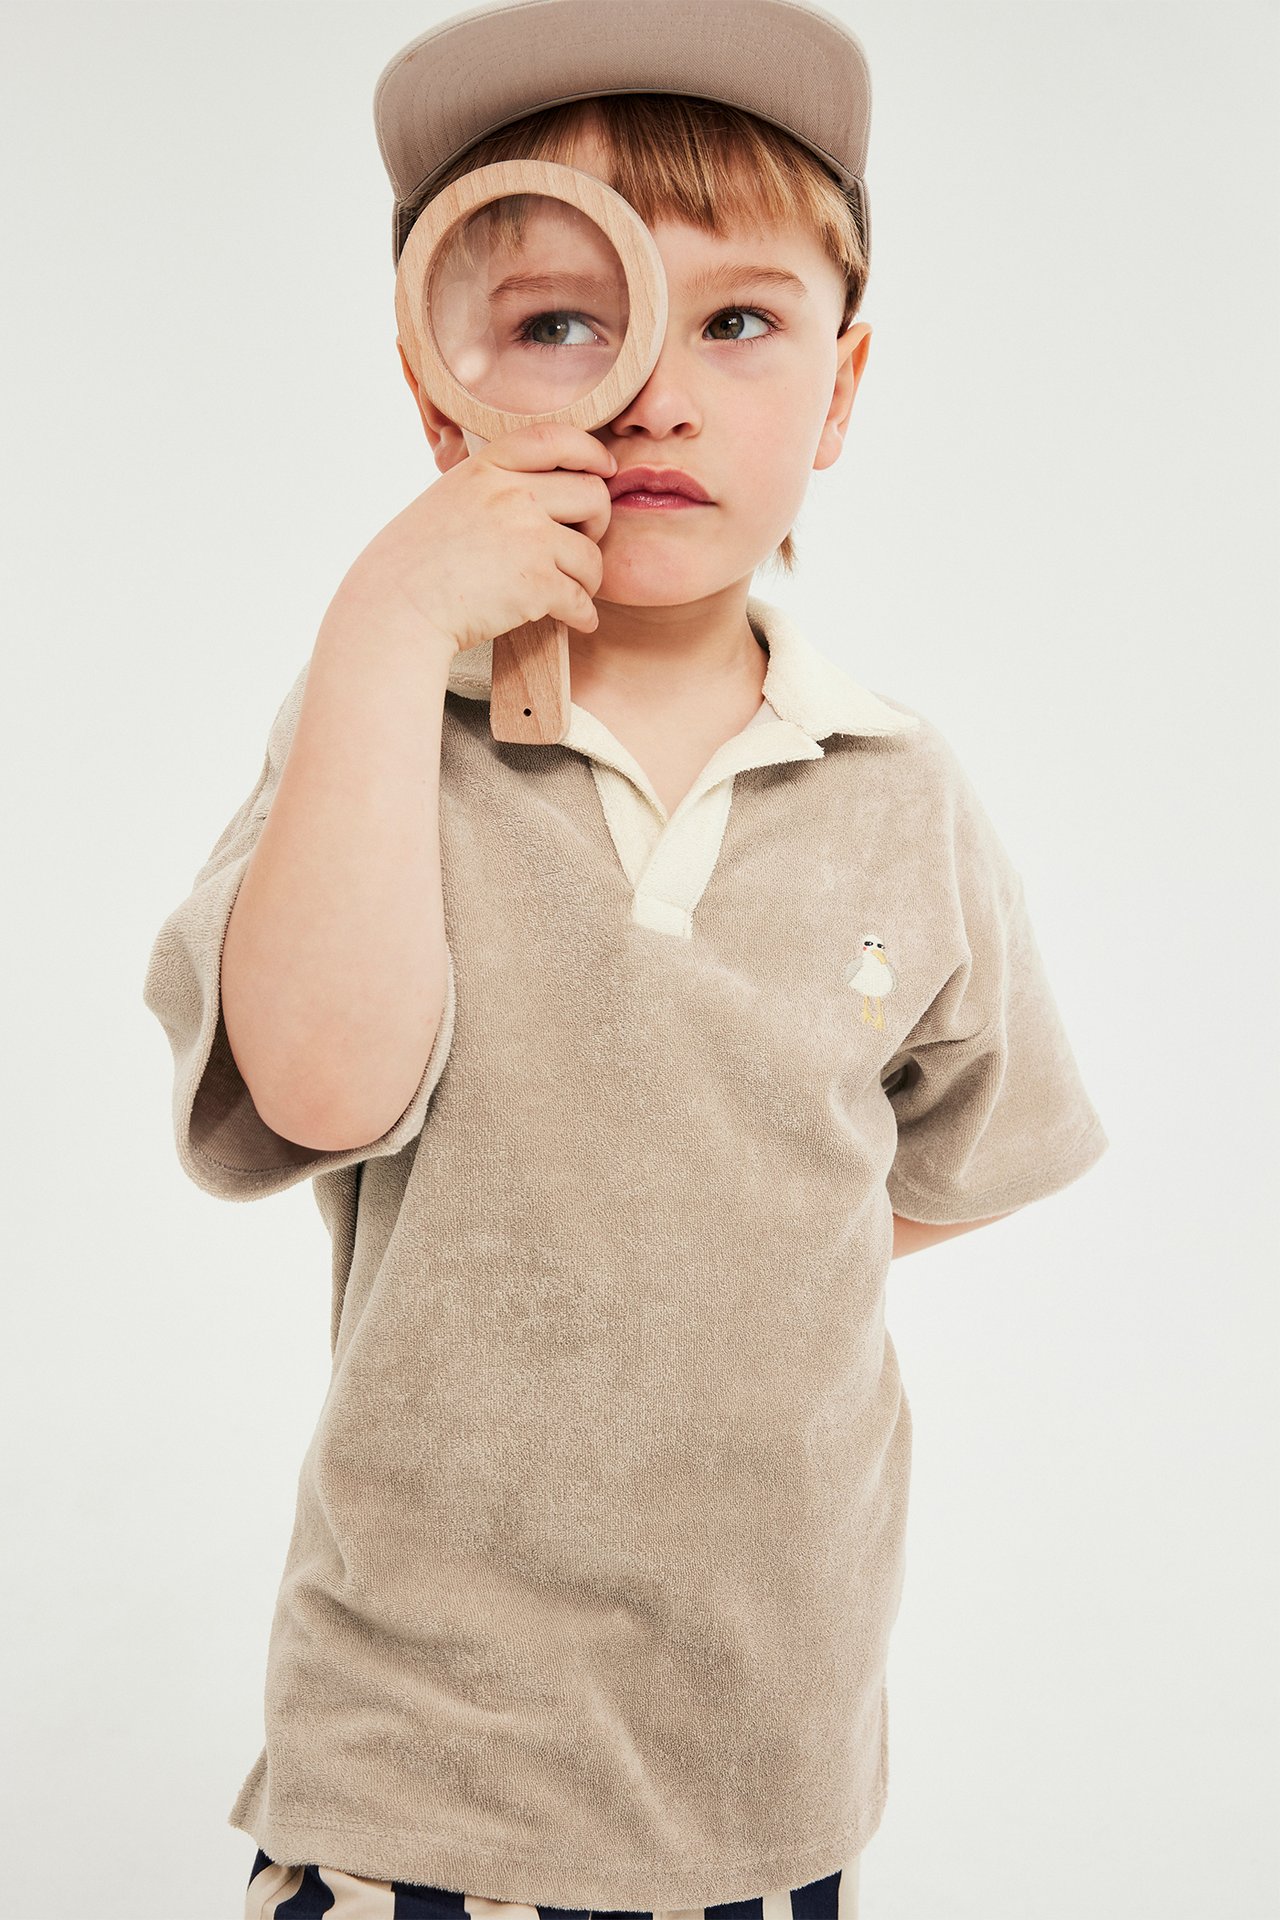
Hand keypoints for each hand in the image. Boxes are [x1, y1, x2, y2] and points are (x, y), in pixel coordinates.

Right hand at [338, 422, 615, 655]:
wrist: (394, 608)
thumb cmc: (412, 563)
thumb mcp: (447, 499)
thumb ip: (489, 487)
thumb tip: (532, 490)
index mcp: (487, 468)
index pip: (557, 439)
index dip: (591, 453)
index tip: (604, 469)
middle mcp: (512, 495)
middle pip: (592, 495)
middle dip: (596, 523)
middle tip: (581, 545)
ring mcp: (528, 538)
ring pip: (592, 554)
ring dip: (590, 578)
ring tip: (574, 591)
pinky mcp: (537, 584)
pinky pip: (582, 598)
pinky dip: (583, 614)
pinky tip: (577, 620)